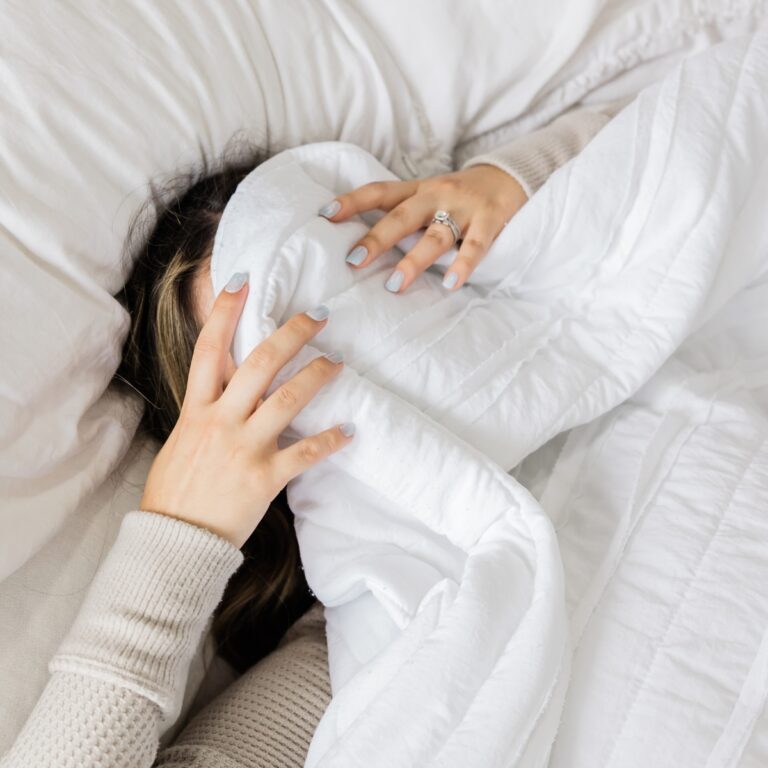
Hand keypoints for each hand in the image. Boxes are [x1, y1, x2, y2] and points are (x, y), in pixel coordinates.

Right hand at [140, 275, 353, 547]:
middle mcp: (221, 421)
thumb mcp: (180, 441)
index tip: (243, 280)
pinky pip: (305, 453)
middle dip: (292, 333)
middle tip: (319, 315)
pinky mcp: (265, 478)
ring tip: (339, 362)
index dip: (225, 311)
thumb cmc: (175, 491)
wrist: (173, 541)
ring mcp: (244, 448)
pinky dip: (331, 441)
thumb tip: (223, 389)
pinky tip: (350, 430)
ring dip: (318, 375)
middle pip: (260, 362)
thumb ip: (204, 411)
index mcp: (196, 410)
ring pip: (288, 399)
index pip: (209, 349)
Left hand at [320, 164, 526, 292]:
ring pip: (435, 236)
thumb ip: (404, 217)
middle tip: (354, 260)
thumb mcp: (430, 198)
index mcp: (418, 190)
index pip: (379, 192)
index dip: (352, 202)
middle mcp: (437, 195)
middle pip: (402, 216)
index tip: (325, 215)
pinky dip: (463, 265)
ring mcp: (464, 208)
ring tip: (395, 285)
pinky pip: (475, 245)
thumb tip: (364, 246)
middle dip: (377, 239)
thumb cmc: (461, 197)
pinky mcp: (490, 220)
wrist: (512, 176)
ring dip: (414, 261)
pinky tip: (451, 284)